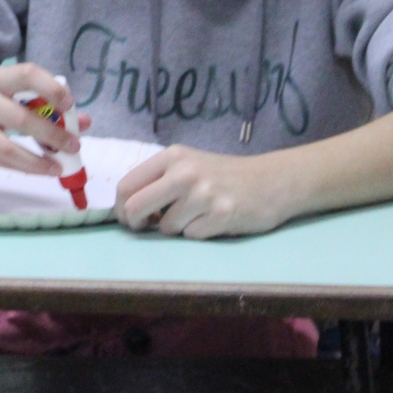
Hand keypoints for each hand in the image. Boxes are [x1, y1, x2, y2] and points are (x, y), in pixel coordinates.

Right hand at [0, 63, 90, 174]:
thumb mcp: (14, 94)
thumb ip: (48, 105)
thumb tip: (85, 122)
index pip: (26, 75)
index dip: (51, 88)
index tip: (70, 105)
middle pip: (19, 119)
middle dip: (51, 134)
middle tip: (74, 146)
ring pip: (6, 148)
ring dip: (36, 160)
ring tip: (58, 167)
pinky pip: (0, 163)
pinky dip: (24, 168)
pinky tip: (42, 170)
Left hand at [115, 145, 290, 238]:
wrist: (272, 181)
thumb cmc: (224, 175)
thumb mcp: (189, 164)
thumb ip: (159, 180)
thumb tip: (127, 208)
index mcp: (173, 156)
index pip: (126, 185)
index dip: (121, 207)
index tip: (128, 217)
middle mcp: (185, 172)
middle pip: (135, 207)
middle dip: (135, 223)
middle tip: (146, 227)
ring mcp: (204, 194)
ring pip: (166, 227)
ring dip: (176, 228)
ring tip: (197, 215)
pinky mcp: (221, 215)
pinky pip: (191, 236)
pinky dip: (198, 233)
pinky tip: (214, 220)